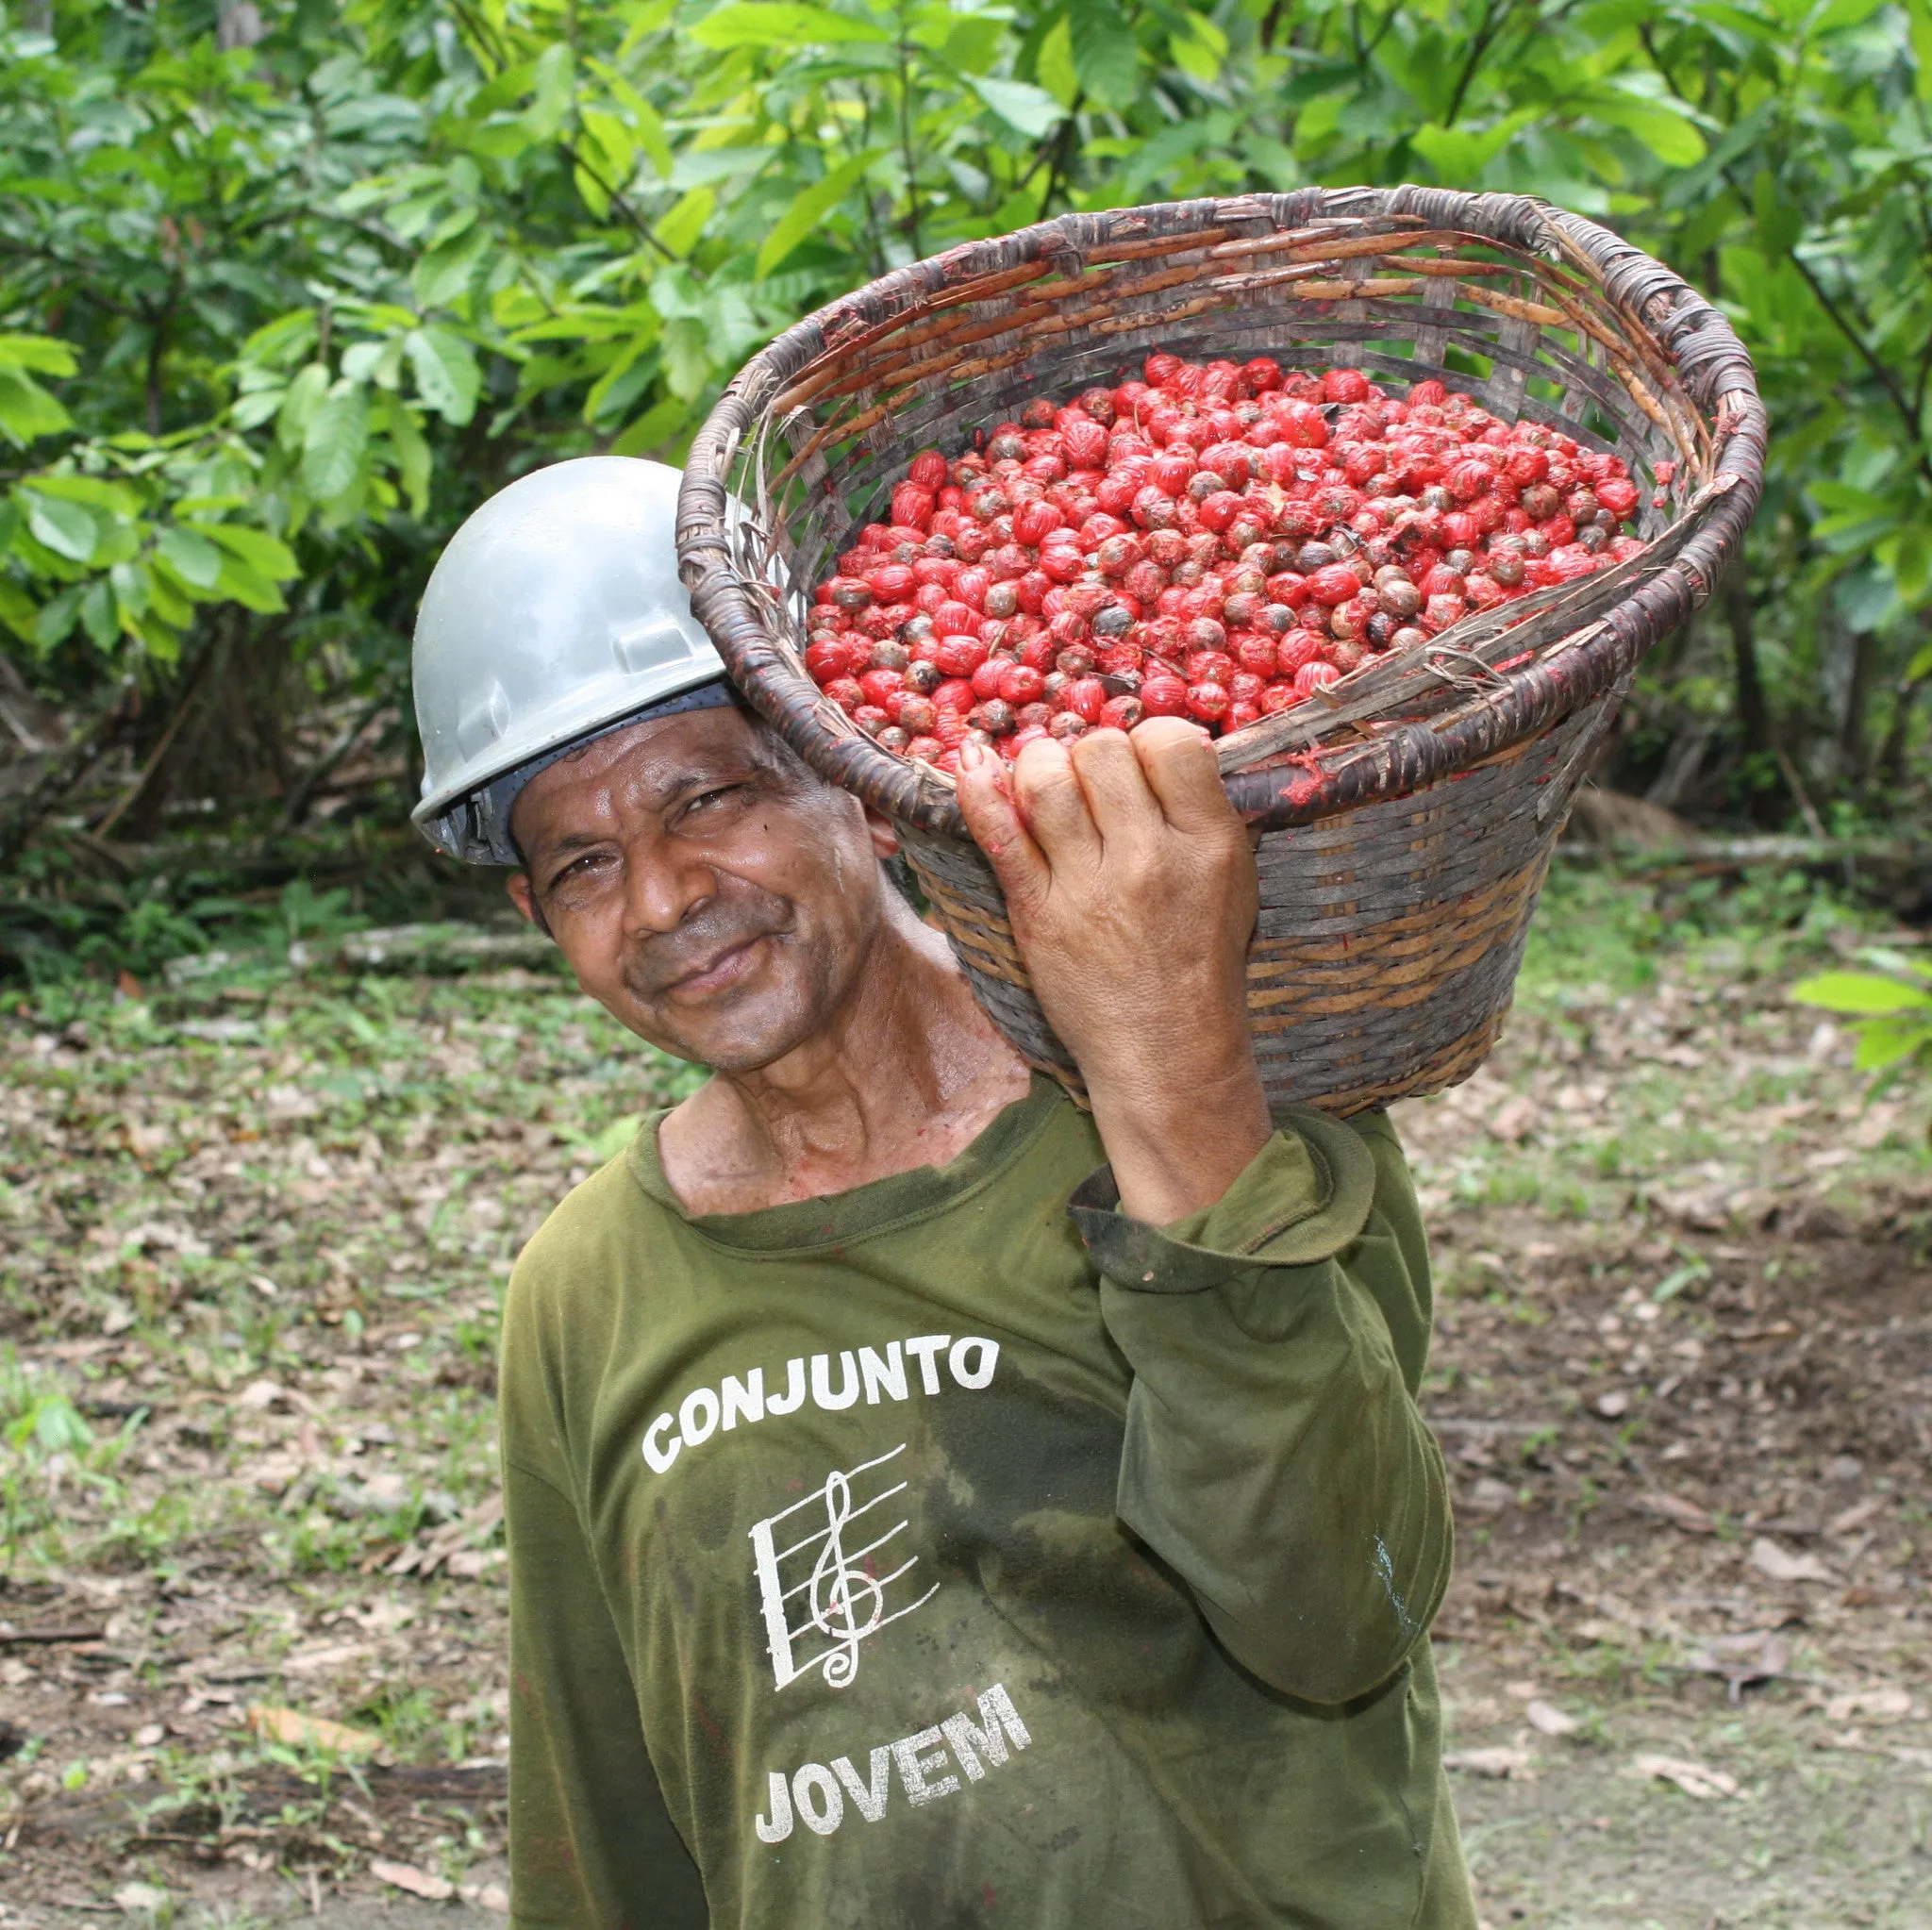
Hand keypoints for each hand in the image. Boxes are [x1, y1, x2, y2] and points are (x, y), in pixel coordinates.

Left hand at [955, 722, 1269, 1222]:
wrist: (1167, 1048)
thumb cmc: (1200, 959)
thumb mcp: (1232, 880)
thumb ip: (1203, 813)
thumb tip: (1163, 745)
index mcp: (1210, 842)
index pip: (1171, 742)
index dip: (1147, 741)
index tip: (1138, 764)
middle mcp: (1149, 858)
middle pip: (1101, 751)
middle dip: (1089, 754)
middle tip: (1089, 784)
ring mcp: (1089, 887)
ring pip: (1046, 780)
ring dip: (1038, 766)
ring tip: (1046, 785)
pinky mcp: (1038, 914)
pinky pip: (999, 836)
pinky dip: (978, 793)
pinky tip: (972, 767)